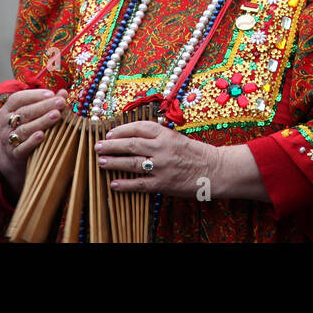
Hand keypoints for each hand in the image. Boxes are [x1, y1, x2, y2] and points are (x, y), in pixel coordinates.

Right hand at [0, 88, 67, 195]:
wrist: (12, 156)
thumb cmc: (26, 128)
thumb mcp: (32, 114)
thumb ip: (47, 103)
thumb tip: (63, 93)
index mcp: (8, 110)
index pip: (18, 99)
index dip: (34, 95)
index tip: (51, 93)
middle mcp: (6, 123)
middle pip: (24, 112)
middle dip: (44, 106)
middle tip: (61, 102)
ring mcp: (8, 139)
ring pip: (24, 129)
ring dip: (41, 121)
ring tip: (56, 115)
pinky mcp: (14, 154)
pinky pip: (22, 147)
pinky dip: (32, 141)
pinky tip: (42, 135)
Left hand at [95, 120, 221, 197]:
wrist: (214, 170)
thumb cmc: (196, 153)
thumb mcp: (177, 137)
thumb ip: (158, 136)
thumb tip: (135, 136)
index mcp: (166, 134)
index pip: (139, 127)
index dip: (122, 129)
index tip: (110, 133)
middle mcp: (161, 148)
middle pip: (131, 144)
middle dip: (111, 145)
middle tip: (98, 146)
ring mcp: (161, 167)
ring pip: (131, 163)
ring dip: (114, 162)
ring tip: (102, 162)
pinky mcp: (162, 184)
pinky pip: (139, 184)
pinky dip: (125, 184)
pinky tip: (114, 184)